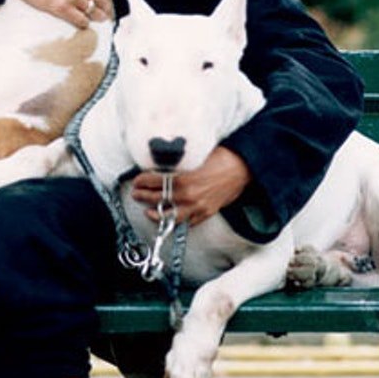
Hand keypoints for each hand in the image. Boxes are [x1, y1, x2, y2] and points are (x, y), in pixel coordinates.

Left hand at [131, 146, 251, 225]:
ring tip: (148, 212)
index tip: (137, 180)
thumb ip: (177, 164)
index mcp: (182, 179)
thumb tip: (161, 166)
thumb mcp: (194, 156)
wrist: (242, 167)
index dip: (142, 181)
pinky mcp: (206, 212)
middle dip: (143, 196)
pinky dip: (178, 220)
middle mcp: (188, 196)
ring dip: (156, 214)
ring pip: (170, 216)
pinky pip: (188, 222)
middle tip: (136, 193)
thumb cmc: (220, 157)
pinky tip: (171, 218)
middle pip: (158, 199)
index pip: (153, 182)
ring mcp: (197, 207)